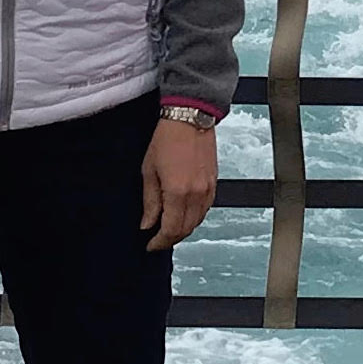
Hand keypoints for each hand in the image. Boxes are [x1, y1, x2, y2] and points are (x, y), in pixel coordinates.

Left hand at [141, 119, 217, 251]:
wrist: (189, 118)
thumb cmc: (166, 139)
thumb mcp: (149, 171)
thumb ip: (149, 201)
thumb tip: (147, 223)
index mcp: (178, 192)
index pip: (171, 229)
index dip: (159, 241)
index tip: (150, 245)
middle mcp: (197, 194)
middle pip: (186, 229)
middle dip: (171, 239)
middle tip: (157, 240)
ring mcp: (208, 189)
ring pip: (197, 221)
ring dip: (183, 229)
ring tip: (168, 229)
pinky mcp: (214, 183)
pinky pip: (205, 209)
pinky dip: (194, 217)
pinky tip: (183, 214)